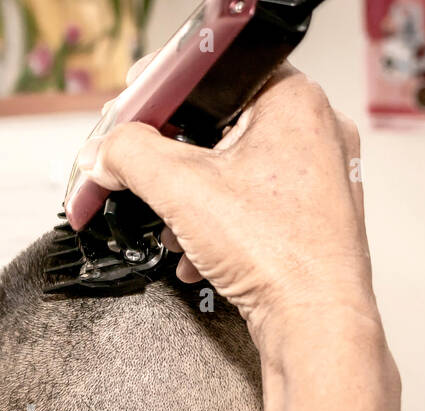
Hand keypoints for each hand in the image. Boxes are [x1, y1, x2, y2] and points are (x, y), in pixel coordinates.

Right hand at [82, 62, 374, 358]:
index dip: (162, 90)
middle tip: (144, 177)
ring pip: (233, 170)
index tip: (131, 109)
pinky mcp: (312, 216)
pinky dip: (218, 225)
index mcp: (294, 100)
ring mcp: (319, 177)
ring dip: (192, 201)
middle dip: (173, 161)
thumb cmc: (278, 254)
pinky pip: (252, 204)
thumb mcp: (181, 190)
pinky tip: (200, 254)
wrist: (315, 324)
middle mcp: (316, 131)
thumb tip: (105, 152)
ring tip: (175, 229)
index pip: (211, 72)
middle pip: (218, 125)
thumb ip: (129, 156)